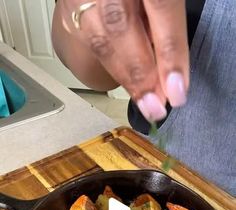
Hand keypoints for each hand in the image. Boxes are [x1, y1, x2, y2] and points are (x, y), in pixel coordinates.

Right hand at [61, 0, 188, 121]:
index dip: (170, 54)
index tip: (177, 91)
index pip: (160, 7)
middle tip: (157, 107)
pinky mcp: (66, 6)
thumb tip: (170, 75)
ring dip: (125, 77)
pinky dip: (110, 66)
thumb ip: (165, 23)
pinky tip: (127, 81)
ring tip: (146, 102)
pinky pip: (85, 41)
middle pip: (121, 28)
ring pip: (99, 40)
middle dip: (142, 75)